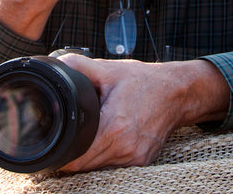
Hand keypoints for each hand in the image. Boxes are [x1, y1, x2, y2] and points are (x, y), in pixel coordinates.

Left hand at [56, 55, 229, 171]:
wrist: (178, 91)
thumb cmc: (145, 81)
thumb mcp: (109, 70)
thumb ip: (79, 67)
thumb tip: (55, 65)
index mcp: (114, 128)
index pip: (76, 159)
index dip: (60, 155)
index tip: (53, 145)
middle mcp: (125, 149)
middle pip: (85, 167)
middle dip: (72, 155)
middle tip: (66, 138)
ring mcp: (136, 158)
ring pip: (100, 168)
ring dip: (89, 157)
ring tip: (85, 137)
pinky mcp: (144, 161)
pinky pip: (116, 165)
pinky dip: (106, 156)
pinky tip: (105, 140)